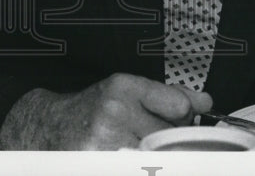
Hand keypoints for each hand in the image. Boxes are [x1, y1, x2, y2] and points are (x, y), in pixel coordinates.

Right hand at [0, 73, 211, 149]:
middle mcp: (114, 112)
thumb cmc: (91, 109)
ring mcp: (106, 143)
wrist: (49, 127)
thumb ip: (169, 95)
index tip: (181, 120)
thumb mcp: (127, 89)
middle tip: (152, 135)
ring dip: (156, 156)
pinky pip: (141, 167)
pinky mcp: (101, 164)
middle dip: (169, 138)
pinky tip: (132, 158)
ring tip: (137, 146)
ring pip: (158, 157)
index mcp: (123, 88)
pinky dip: (143, 165)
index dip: (183, 117)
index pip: (178, 107)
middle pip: (171, 135)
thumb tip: (204, 102)